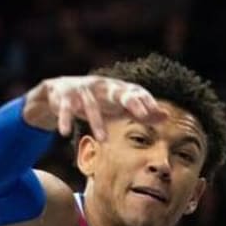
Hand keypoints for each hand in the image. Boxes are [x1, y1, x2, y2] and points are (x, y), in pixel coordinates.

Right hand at [23, 75, 159, 139]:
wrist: (59, 90)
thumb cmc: (96, 100)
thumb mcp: (117, 106)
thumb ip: (140, 112)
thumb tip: (166, 116)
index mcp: (117, 88)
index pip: (135, 92)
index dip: (146, 100)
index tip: (156, 112)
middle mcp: (102, 86)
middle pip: (118, 92)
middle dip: (131, 101)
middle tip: (143, 113)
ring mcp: (83, 89)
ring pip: (91, 106)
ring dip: (97, 122)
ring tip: (103, 140)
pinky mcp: (65, 95)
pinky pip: (66, 109)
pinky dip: (65, 120)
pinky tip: (65, 133)